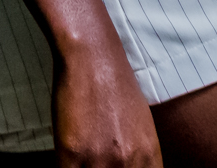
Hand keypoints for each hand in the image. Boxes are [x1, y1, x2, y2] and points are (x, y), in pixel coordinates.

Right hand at [53, 43, 160, 166]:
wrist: (94, 58)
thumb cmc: (117, 89)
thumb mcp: (142, 126)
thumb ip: (139, 156)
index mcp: (149, 154)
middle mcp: (128, 160)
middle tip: (96, 162)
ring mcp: (101, 158)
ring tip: (83, 160)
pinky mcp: (72, 153)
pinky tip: (67, 160)